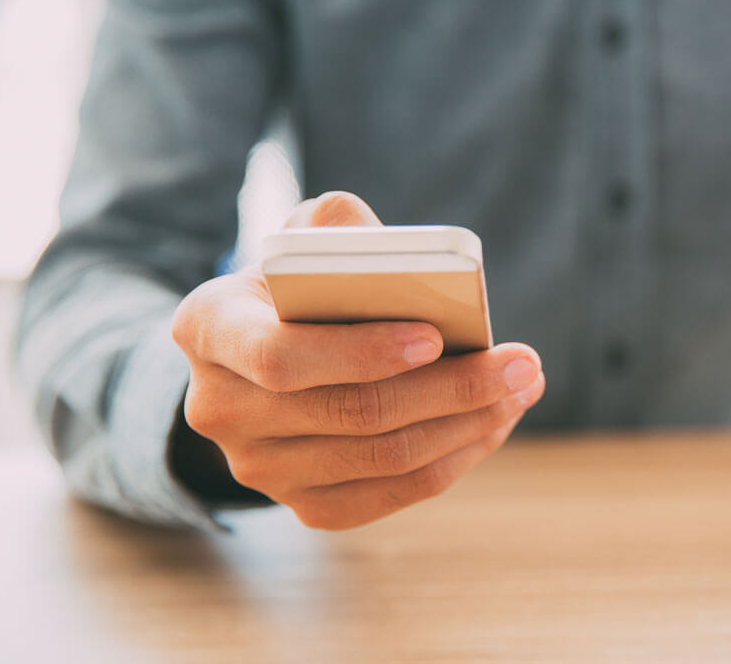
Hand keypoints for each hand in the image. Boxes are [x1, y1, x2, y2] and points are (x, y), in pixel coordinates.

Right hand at [171, 191, 544, 528]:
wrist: (264, 355)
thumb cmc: (297, 288)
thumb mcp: (301, 243)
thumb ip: (332, 226)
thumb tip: (385, 246)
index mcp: (208, 329)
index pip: (281, 357)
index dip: (359, 353)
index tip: (435, 336)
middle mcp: (220, 409)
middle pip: (352, 413)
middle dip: (451, 389)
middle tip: (521, 363)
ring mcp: (259, 468)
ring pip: (383, 459)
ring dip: (468, 424)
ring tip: (522, 388)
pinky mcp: (305, 504)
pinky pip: (392, 493)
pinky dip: (454, 460)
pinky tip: (494, 423)